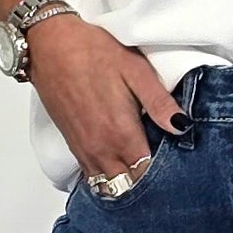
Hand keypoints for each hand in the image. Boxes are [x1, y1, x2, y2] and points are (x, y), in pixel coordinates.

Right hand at [27, 14, 184, 185]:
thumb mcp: (135, 70)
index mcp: (121, 134)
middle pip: (129, 186)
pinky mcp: (73, 146)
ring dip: (127, 183)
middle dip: (148, 184)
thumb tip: (182, 126)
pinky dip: (108, 177)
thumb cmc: (92, 52)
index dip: (166, 176)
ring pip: (110, 186)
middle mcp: (101, 149)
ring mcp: (85, 150)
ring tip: (145, 171)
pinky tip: (121, 165)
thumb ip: (160, 102)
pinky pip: (93, 176)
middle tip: (166, 173)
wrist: (49, 45)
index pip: (148, 175)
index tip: (179, 169)